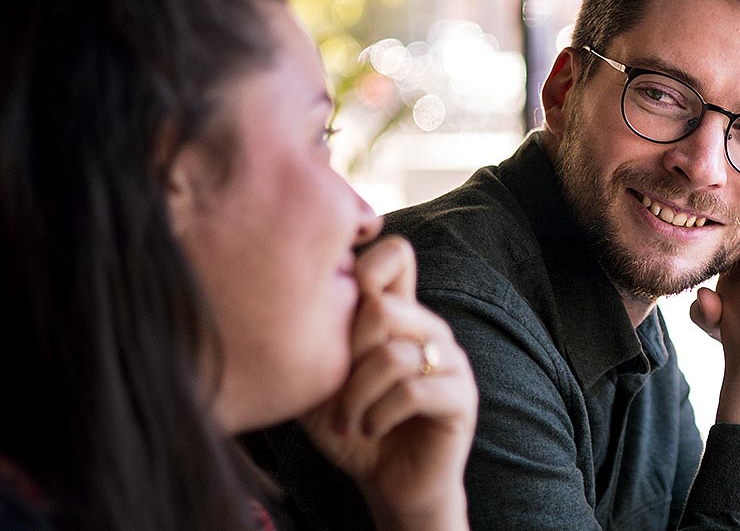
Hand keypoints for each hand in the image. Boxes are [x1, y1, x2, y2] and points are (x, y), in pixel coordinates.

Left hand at [302, 236, 476, 530]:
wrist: (388, 483)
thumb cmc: (351, 427)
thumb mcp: (320, 380)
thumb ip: (312, 339)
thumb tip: (278, 301)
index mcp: (400, 313)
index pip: (396, 254)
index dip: (364, 268)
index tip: (335, 314)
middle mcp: (429, 328)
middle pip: (381, 307)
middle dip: (345, 357)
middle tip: (336, 393)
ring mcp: (450, 360)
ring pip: (392, 354)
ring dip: (356, 397)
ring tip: (348, 422)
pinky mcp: (461, 396)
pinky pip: (411, 391)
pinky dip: (378, 416)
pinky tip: (369, 431)